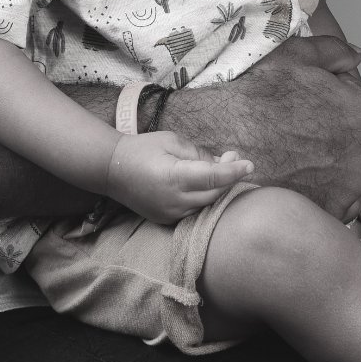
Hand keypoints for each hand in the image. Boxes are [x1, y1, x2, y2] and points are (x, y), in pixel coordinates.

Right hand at [105, 130, 252, 223]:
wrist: (110, 169)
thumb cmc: (142, 149)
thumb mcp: (172, 141)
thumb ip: (199, 154)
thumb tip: (222, 163)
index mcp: (175, 177)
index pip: (214, 177)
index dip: (234, 171)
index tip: (250, 164)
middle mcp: (174, 200)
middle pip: (214, 193)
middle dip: (229, 178)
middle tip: (234, 159)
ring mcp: (170, 214)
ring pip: (206, 205)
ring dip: (218, 189)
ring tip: (222, 169)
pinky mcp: (166, 220)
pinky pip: (194, 211)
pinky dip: (204, 199)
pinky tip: (207, 184)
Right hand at [162, 36, 360, 217]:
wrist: (218, 139)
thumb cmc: (256, 94)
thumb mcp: (295, 55)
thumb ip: (335, 52)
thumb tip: (357, 57)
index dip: (333, 104)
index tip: (309, 107)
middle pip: (358, 142)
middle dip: (336, 137)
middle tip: (298, 133)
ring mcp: (350, 187)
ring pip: (346, 173)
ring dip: (327, 166)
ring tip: (292, 156)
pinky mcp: (329, 211)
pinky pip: (331, 200)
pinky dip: (316, 191)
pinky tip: (291, 177)